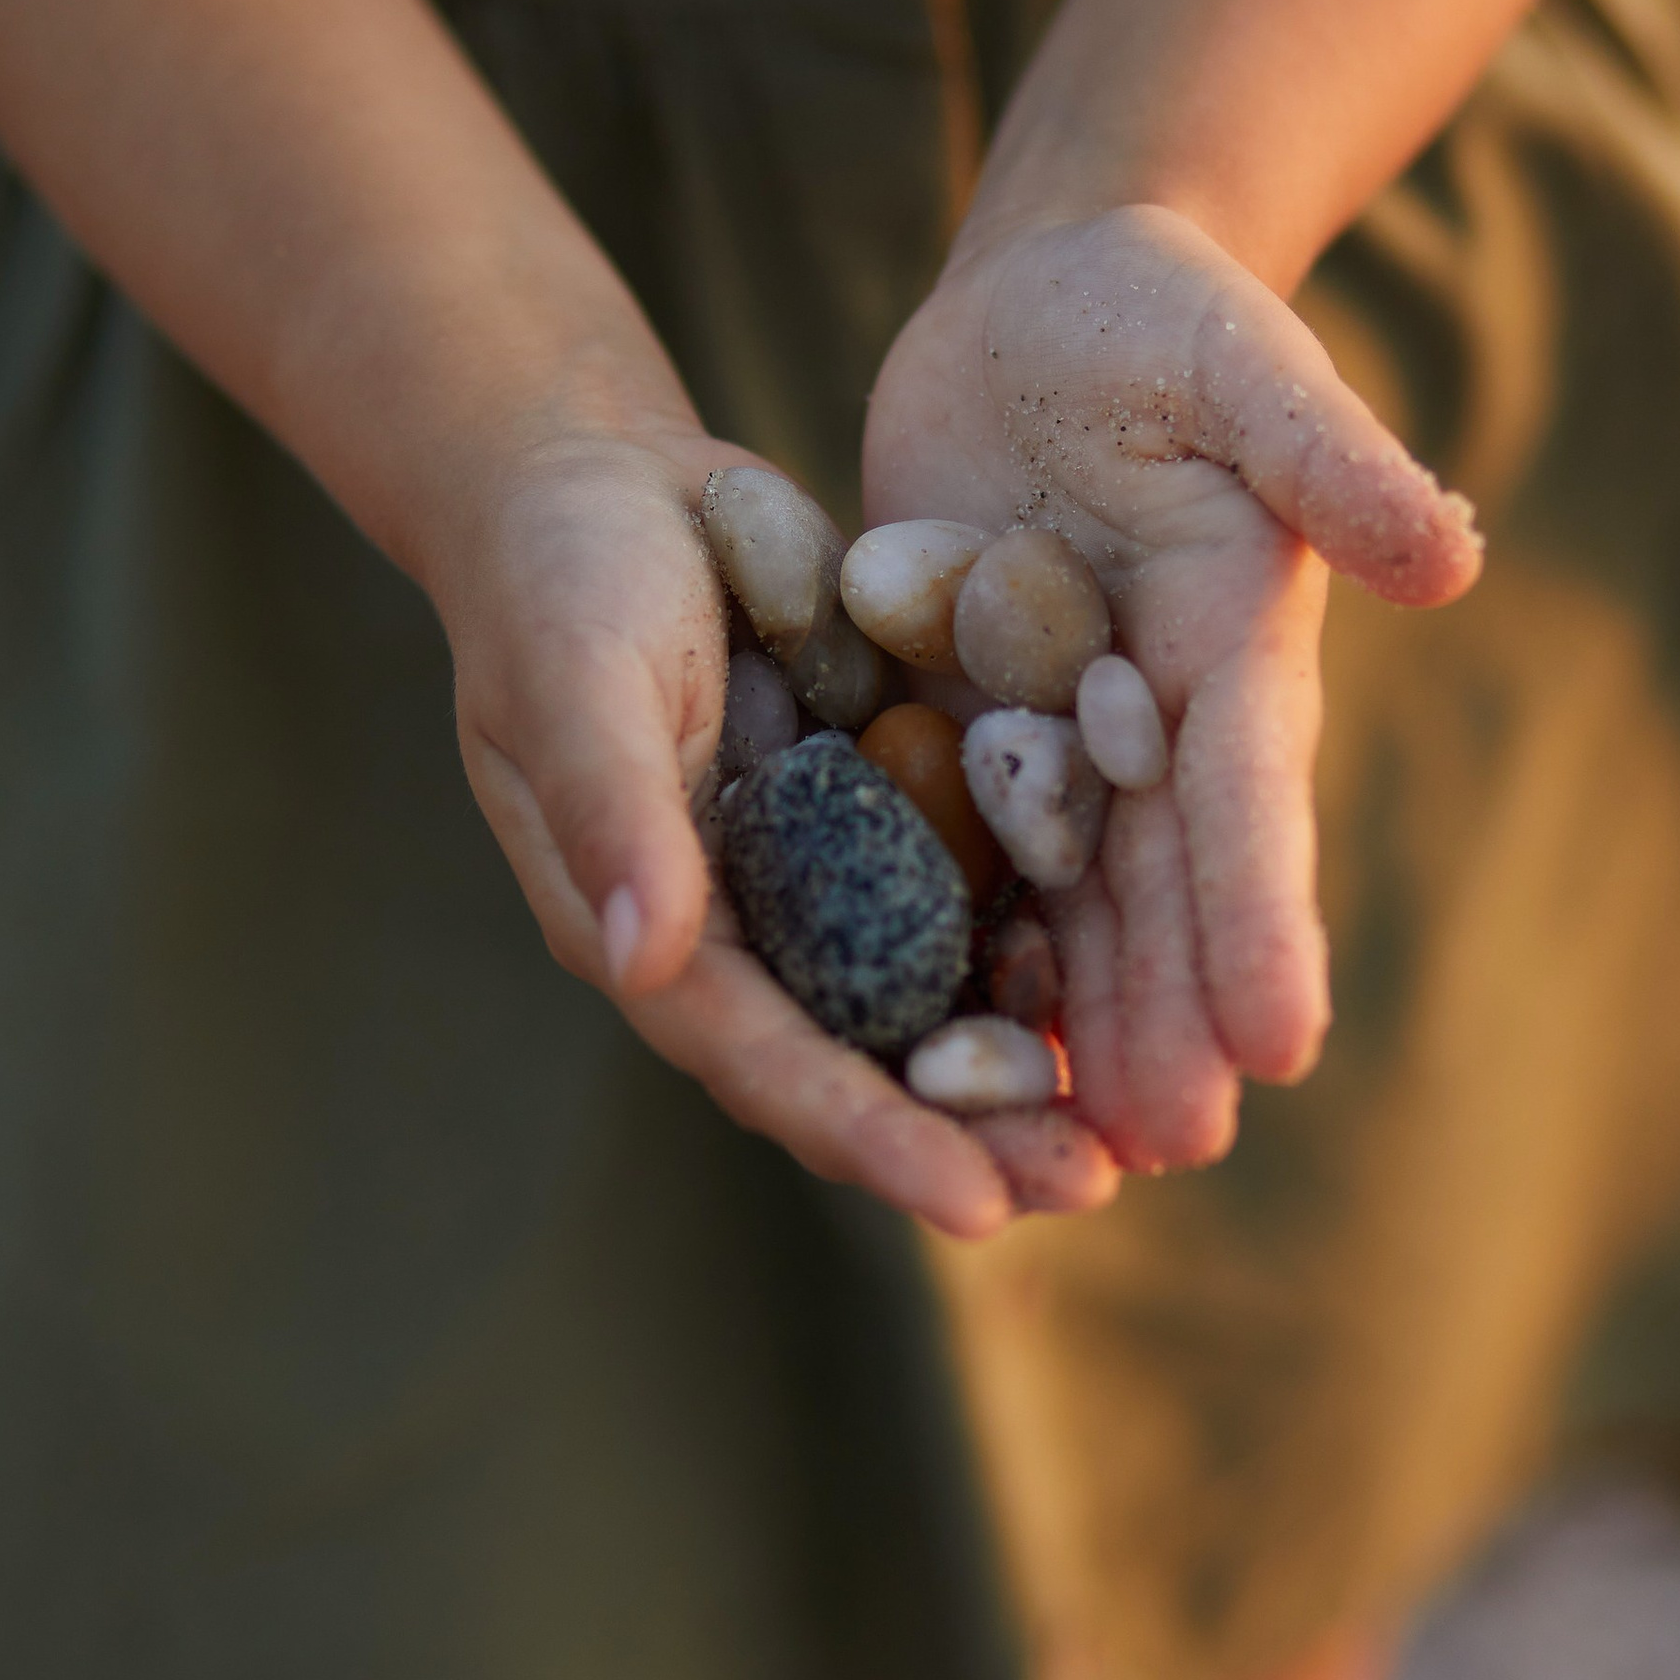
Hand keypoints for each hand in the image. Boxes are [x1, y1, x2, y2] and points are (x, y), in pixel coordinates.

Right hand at [440, 412, 1112, 1238]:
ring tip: (1123, 1130)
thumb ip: (611, 809)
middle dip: (967, 1135)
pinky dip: (1029, 944)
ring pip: (921, 999)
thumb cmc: (555, 574)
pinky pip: (958, 894)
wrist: (588, 475)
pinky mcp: (871, 807)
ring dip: (1016, 1065)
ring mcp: (808, 874)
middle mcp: (735, 927)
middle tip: (1087, 1187)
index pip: (764, 1059)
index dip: (868, 1134)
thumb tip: (645, 958)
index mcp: (650, 924)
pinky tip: (1124, 975)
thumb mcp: (575, 673)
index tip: (975, 1205)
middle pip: (858, 1061)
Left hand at [864, 205, 1481, 1172]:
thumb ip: (1328, 461)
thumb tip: (1449, 559)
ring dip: (1075, 1018)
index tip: (1280, 1040)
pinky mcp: (955, 721)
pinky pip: (954, 847)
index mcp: (1233, 643)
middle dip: (1169, 1014)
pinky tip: (930, 1050)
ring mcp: (1054, 731)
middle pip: (1160, 884)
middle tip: (1170, 1146)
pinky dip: (958, 943)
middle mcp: (1153, 716)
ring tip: (1075, 1152)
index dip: (1259, 916)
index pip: (1247, 797)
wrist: (1044, 304)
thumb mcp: (1245, 363)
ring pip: (1066, 898)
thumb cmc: (1160, 315)